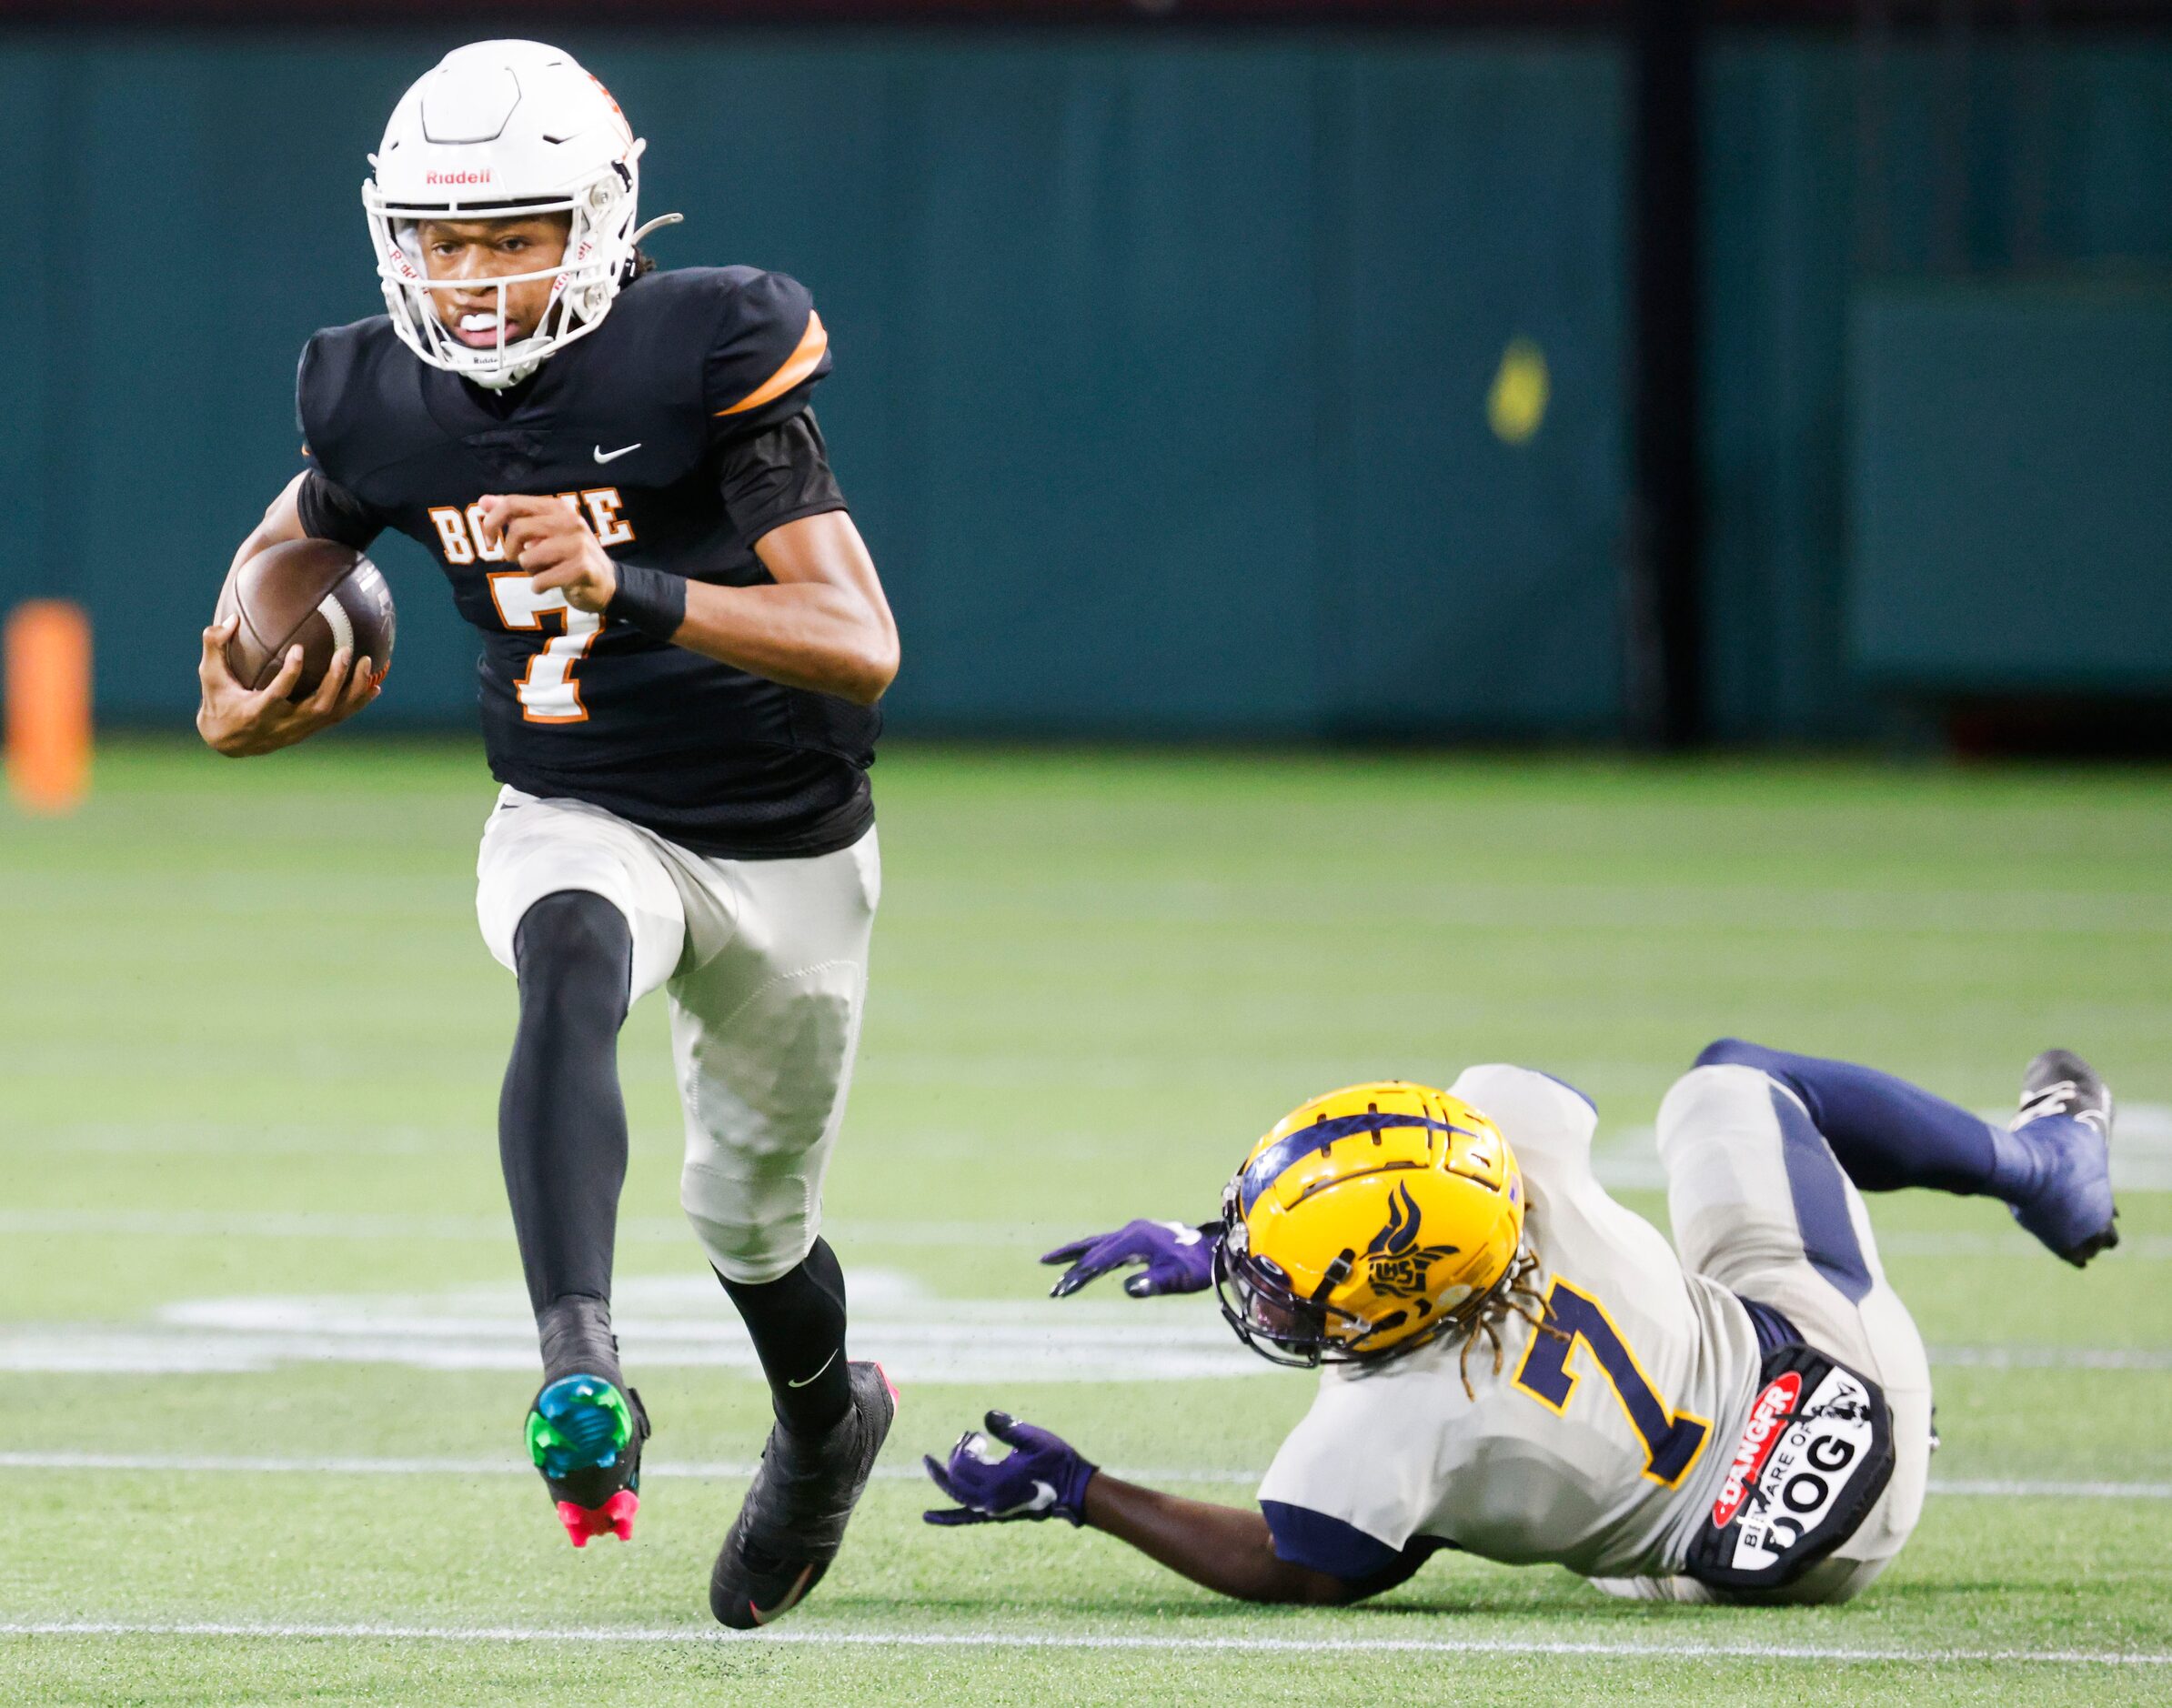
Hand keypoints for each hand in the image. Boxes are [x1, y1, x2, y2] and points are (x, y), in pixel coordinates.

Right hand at [196, 618, 376, 756]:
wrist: (228, 741)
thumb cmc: (218, 701)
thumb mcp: (209, 674)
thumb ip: (214, 645)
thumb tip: (231, 618)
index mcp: (256, 712)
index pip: (277, 695)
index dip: (291, 675)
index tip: (299, 650)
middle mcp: (282, 724)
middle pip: (316, 706)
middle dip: (335, 680)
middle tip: (346, 651)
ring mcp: (299, 730)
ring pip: (333, 713)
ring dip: (353, 690)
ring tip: (367, 663)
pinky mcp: (310, 730)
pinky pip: (338, 717)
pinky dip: (357, 703)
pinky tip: (375, 686)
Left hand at [476, 494, 617, 613]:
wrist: (605, 583)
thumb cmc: (567, 555)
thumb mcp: (542, 531)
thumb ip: (515, 515)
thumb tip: (483, 501)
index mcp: (557, 507)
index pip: (513, 503)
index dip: (492, 521)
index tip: (490, 541)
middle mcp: (570, 521)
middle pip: (518, 530)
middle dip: (510, 551)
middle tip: (519, 561)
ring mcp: (578, 544)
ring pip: (528, 557)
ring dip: (528, 570)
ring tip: (542, 572)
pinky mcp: (582, 568)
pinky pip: (541, 580)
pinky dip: (538, 586)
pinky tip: (548, 585)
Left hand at [923, 1412, 1095, 1526]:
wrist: (1073, 1491)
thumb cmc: (1057, 1463)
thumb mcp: (1035, 1440)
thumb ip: (1009, 1429)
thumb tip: (986, 1416)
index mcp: (997, 1482)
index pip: (963, 1463)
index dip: (966, 1445)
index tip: (980, 1435)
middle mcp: (989, 1501)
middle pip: (956, 1478)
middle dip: (956, 1455)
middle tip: (969, 1438)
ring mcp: (991, 1510)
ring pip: (956, 1495)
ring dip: (946, 1476)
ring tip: (930, 1462)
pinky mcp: (995, 1514)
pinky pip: (965, 1517)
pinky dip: (946, 1517)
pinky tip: (927, 1517)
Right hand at [1042, 1219, 1217, 1298]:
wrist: (1216, 1248)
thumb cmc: (1198, 1266)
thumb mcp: (1178, 1278)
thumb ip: (1154, 1282)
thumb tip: (1129, 1289)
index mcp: (1135, 1239)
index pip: (1099, 1260)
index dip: (1079, 1276)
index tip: (1061, 1291)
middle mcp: (1130, 1231)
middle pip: (1092, 1248)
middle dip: (1069, 1265)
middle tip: (1049, 1282)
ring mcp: (1134, 1232)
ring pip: (1096, 1243)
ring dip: (1073, 1254)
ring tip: (1048, 1261)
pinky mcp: (1138, 1237)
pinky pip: (1106, 1245)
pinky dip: (1090, 1253)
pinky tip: (1084, 1262)